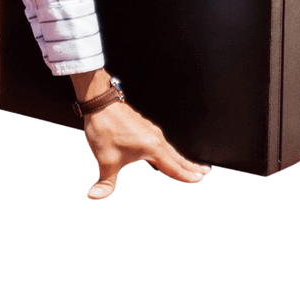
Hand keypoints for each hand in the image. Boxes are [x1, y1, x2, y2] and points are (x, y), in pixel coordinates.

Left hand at [82, 100, 211, 199]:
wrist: (99, 103)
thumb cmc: (105, 129)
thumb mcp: (105, 161)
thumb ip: (105, 183)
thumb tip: (94, 196)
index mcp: (153, 148)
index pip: (174, 167)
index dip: (187, 176)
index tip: (199, 179)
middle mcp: (156, 138)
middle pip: (177, 157)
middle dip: (191, 166)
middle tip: (205, 172)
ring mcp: (150, 130)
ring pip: (170, 148)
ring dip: (180, 158)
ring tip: (188, 164)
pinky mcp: (143, 125)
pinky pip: (162, 141)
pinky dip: (169, 149)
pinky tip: (164, 151)